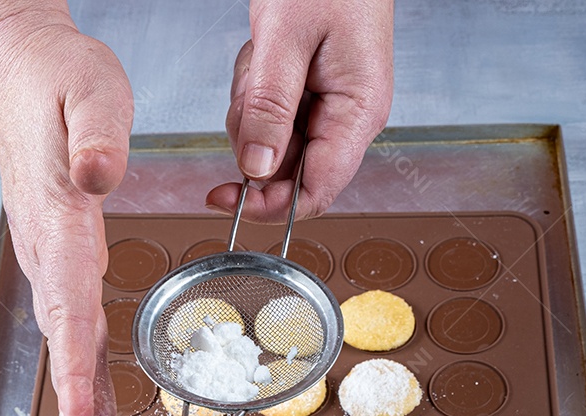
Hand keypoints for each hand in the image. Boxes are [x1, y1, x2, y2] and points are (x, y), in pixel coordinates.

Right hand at [0, 3, 132, 415]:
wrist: (21, 72)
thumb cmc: (58, 81)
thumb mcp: (89, 88)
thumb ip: (96, 132)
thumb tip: (99, 177)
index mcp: (59, 223)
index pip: (68, 310)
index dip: (77, 370)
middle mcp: (50, 254)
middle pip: (67, 346)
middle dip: (83, 410)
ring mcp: (53, 262)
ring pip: (70, 346)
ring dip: (85, 405)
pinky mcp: (63, 262)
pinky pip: (76, 329)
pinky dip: (86, 374)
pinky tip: (96, 406)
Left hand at [206, 0, 393, 222]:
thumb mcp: (286, 39)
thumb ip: (269, 109)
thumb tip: (255, 170)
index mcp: (358, 113)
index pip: (315, 192)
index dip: (269, 206)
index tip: (227, 200)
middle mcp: (350, 118)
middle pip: (288, 171)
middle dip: (253, 141)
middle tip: (248, 90)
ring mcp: (332, 108)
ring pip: (273, 145)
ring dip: (251, 112)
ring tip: (260, 61)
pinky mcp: (314, 95)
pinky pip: (272, 117)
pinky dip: (255, 94)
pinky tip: (264, 58)